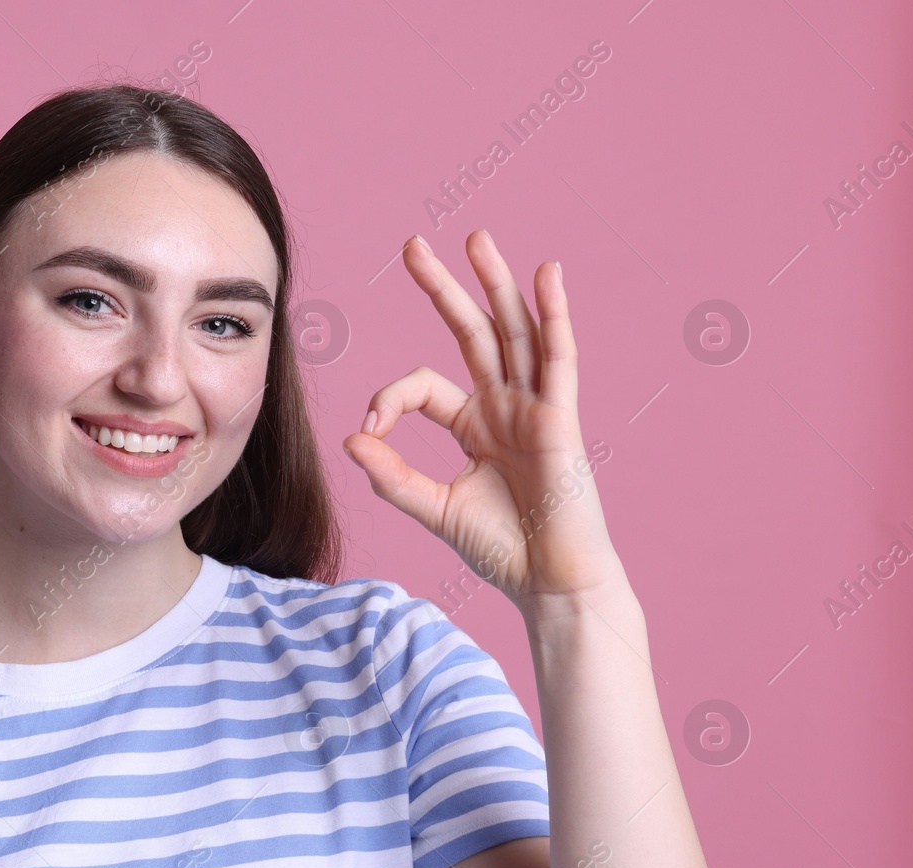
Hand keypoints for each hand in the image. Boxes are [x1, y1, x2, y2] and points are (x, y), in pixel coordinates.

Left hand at [342, 230, 626, 613]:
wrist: (549, 583)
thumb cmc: (501, 549)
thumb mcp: (433, 507)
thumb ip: (393, 475)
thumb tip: (350, 438)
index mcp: (474, 425)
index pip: (423, 385)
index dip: (389, 398)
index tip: (369, 430)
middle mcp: (505, 406)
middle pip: (471, 333)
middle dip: (444, 288)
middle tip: (413, 245)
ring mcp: (535, 408)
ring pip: (513, 332)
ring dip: (496, 284)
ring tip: (476, 238)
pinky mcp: (562, 419)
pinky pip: (559, 359)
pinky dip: (555, 316)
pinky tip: (547, 276)